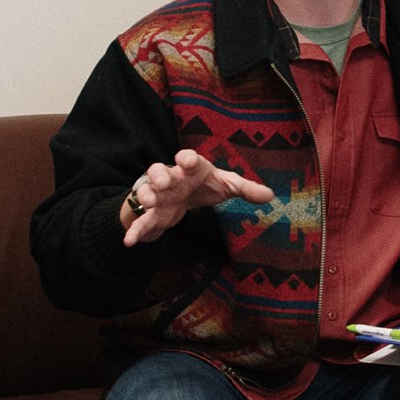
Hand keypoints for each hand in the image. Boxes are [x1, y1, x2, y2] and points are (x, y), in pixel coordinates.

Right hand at [121, 150, 273, 246]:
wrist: (180, 197)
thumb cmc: (204, 184)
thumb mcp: (226, 185)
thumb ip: (246, 189)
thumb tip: (270, 196)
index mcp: (190, 167)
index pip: (187, 157)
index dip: (188, 158)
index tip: (189, 162)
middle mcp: (170, 177)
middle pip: (160, 170)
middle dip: (161, 174)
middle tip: (167, 182)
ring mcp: (157, 193)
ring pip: (145, 189)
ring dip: (147, 195)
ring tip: (152, 204)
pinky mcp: (151, 212)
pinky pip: (140, 219)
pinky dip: (135, 229)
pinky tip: (129, 242)